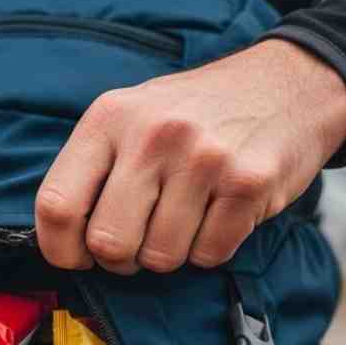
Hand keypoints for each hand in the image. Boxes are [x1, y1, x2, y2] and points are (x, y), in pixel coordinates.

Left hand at [35, 39, 345, 272]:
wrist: (288, 85)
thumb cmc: (200, 113)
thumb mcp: (135, 115)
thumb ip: (97, 166)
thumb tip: (62, 238)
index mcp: (111, 117)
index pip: (58, 205)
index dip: (61, 249)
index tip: (79, 257)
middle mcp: (154, 135)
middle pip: (109, 243)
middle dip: (124, 259)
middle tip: (141, 242)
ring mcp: (204, 159)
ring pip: (161, 256)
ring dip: (173, 253)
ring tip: (189, 218)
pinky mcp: (248, 183)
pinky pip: (210, 254)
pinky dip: (212, 248)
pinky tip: (221, 215)